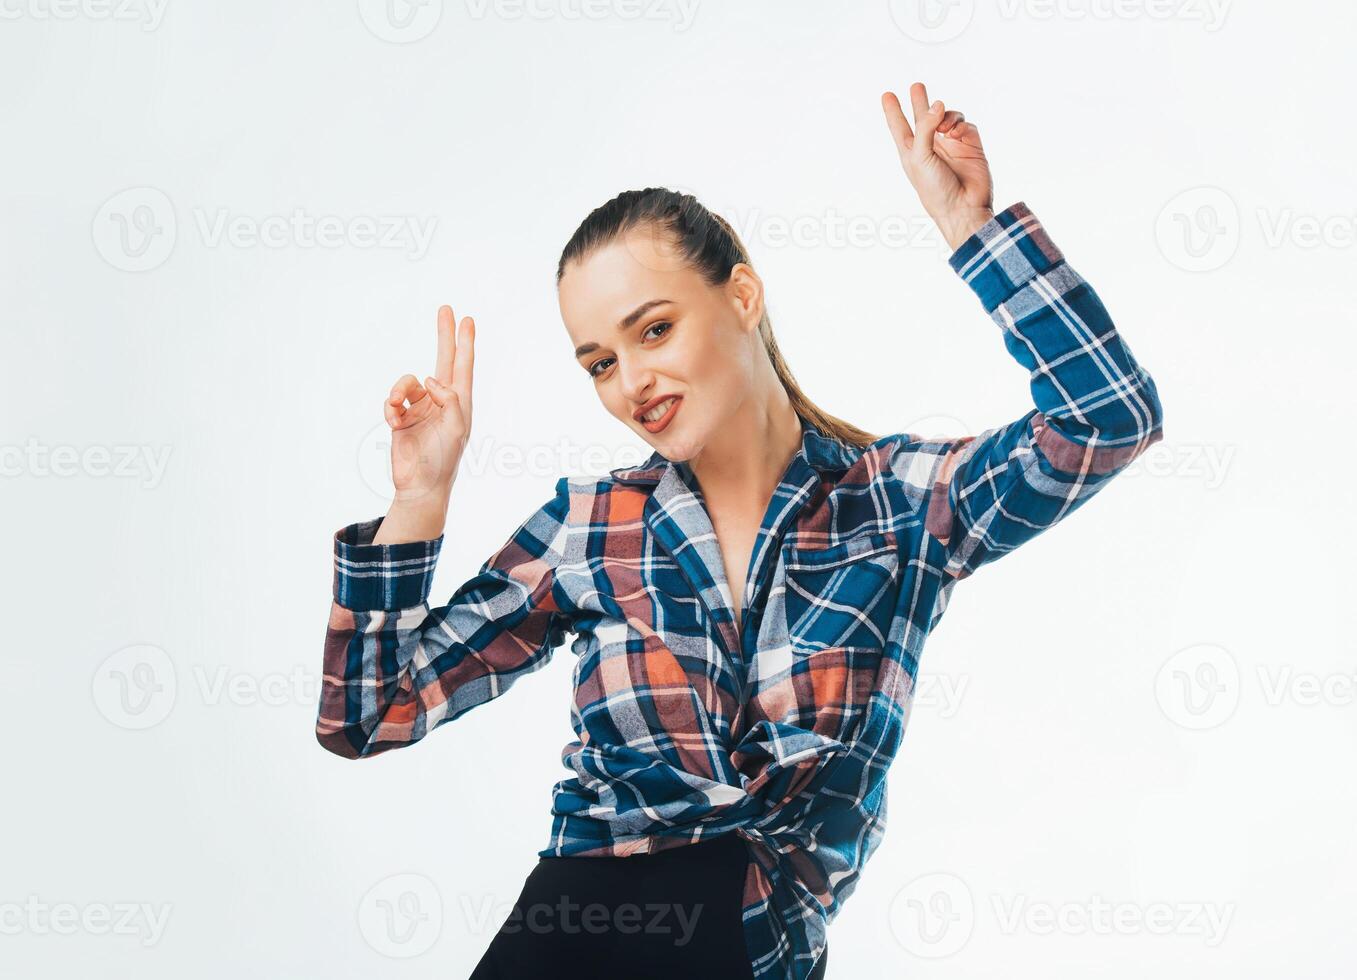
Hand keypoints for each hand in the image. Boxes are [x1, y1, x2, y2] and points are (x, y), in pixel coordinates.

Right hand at [382, 305, 474, 506]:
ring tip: (396, 406)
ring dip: (398, 390)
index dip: (465, 342)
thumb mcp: (456, 429)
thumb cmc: (443, 460)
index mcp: (459, 402)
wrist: (420, 486)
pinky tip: (394, 421)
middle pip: (442, 360)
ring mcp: (421, 409)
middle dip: (444, 335)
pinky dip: (390, 407)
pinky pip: (393, 401)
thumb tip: (431, 379)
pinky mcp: (402, 418)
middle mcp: (441, 401)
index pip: (463, 365)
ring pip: (407, 382)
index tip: (467, 319)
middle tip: (445, 309)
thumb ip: (450, 400)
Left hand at [881, 81, 994, 250]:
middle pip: (923, 117)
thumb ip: (925, 127)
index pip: (899, 126)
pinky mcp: (970, 145)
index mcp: (911, 152)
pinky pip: (965, 124)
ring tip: (944, 127)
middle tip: (916, 86)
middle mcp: (930, 146)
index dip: (892, 110)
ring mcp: (951, 145)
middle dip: (919, 101)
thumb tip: (938, 104)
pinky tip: (956, 134)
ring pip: (947, 117)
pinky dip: (960, 124)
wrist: (964, 207)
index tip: (886, 95)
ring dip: (945, 115)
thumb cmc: (935, 189)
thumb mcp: (920, 157)